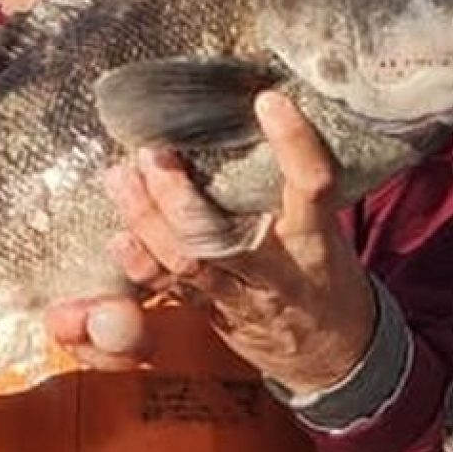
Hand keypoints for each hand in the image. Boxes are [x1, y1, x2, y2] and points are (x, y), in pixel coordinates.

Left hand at [53, 91, 376, 390]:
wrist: (333, 351)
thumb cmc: (327, 274)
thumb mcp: (329, 229)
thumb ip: (298, 189)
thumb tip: (267, 113)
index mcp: (315, 238)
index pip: (312, 185)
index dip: (294, 143)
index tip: (269, 100)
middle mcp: (278, 268)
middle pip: (222, 236)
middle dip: (178, 196)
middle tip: (152, 152)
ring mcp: (241, 295)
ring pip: (187, 263)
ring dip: (146, 221)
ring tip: (121, 178)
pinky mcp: (214, 312)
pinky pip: (171, 291)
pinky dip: (140, 264)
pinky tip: (118, 237)